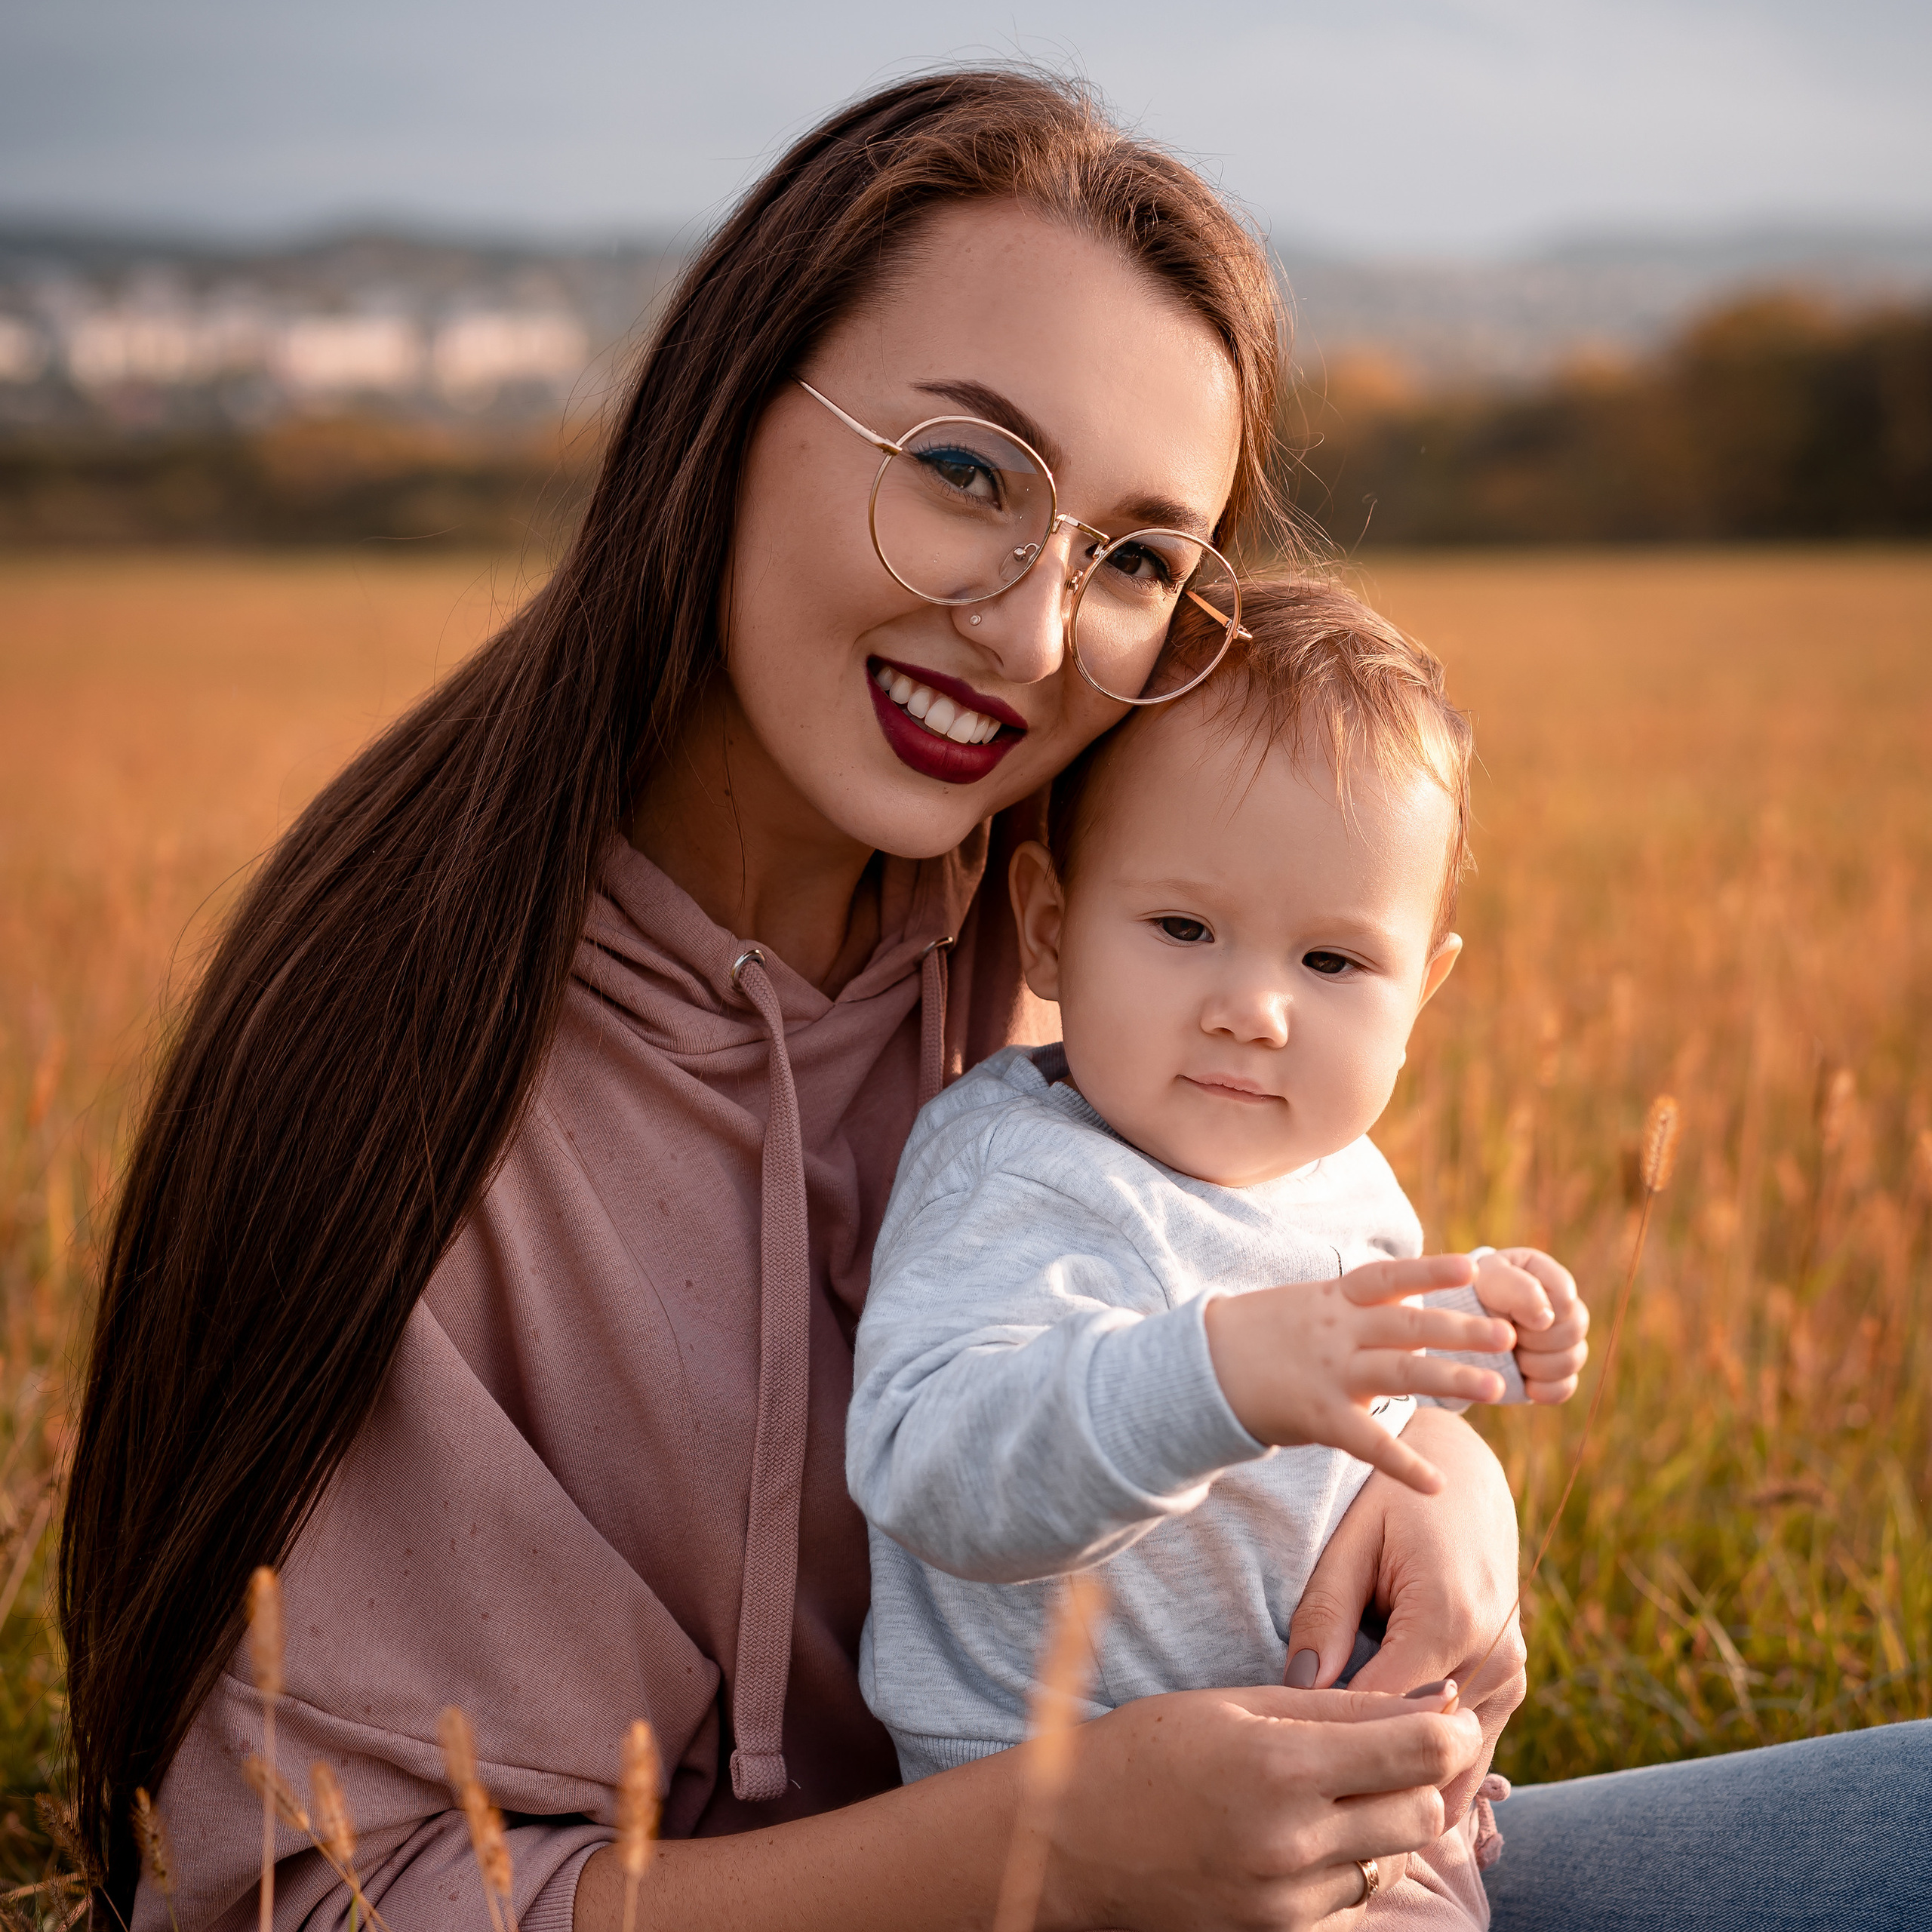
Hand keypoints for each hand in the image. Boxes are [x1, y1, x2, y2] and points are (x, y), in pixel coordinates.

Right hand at [1042, 1684, 1483, 1931]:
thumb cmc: (1146, 1751)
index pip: (1415, 1755)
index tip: (1448, 1717)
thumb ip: (1334, 1706)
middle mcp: (1293, 1844)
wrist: (1071, 1841)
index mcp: (1281, 1766)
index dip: (1448, 1731)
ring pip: (1391, 1864)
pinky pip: (1350, 1905)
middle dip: (1421, 1779)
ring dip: (1382, 1827)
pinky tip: (1301, 1839)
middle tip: (1393, 1752)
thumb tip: (1424, 1700)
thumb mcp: (1233, 1705)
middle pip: (1421, 1815)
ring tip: (1330, 1794)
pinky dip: (1344, 1870)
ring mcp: (1286, 1906)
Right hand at [1205, 1255, 1515, 1493]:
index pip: (1389, 1278)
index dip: (1431, 1271)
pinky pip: (1369, 1442)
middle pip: (1408, 1326)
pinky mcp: (1319, 1417)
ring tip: (1499, 1388)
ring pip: (1400, 1373)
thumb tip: (1406, 1297)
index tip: (1475, 1268)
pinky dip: (1405, 1465)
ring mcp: (1330, 1374)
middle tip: (1508, 1335)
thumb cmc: (1259, 1333)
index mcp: (1333, 1300)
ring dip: (1452, 1380)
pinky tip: (1437, 1483)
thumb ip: (1353, 1305)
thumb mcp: (1304, 1304)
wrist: (1202, 1366)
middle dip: (1460, 1329)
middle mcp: (1337, 1332)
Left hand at [1283, 1408, 1526, 1827]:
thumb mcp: (1348, 1545)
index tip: (1282, 1762)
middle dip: (1368, 1775)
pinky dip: (1431, 1769)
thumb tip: (1296, 1693)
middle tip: (1306, 1805)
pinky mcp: (1513, 1685)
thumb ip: (1323, 1618)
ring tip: (1341, 1802)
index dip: (1331, 1742)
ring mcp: (1512, 1676)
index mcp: (1447, 1619)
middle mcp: (1493, 1657)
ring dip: (1403, 1781)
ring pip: (1455, 1763)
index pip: (1382, 1714)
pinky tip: (1381, 1784)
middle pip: (1423, 1749)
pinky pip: (1473, 1749)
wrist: (1468, 1479)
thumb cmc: (1394, 1505)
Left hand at [1475, 1247, 1589, 1402]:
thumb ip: (1518, 1288)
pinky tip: (1522, 1380)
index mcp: (1547, 1276)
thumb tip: (1546, 1318)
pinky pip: (1564, 1388)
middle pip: (1575, 1329)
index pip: (1566, 1297)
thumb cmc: (1470, 1295)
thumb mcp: (1487, 1280)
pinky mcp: (1553, 1374)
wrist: (1450, 1330)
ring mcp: (1560, 1342)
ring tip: (1511, 1355)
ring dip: (1537, 1362)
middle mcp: (1561, 1307)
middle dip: (1536, 1337)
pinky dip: (1542, 1387)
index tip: (1509, 1311)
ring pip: (1572, 1360)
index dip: (1538, 1309)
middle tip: (1507, 1335)